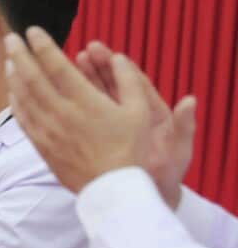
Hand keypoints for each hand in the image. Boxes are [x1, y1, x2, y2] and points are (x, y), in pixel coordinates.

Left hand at [4, 27, 160, 194]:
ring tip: (10, 60)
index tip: (33, 31)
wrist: (112, 187)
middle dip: (19, 55)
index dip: (43, 46)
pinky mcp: (41, 145)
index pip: (57, 66)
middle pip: (32, 78)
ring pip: (23, 97)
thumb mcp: (139, 111)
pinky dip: (15, 101)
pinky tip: (13, 91)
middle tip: (11, 39)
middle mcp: (62, 113)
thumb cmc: (130, 148)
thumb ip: (128, 80)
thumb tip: (118, 57)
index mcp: (86, 101)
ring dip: (14, 76)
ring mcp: (48, 130)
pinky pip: (22, 119)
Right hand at [75, 42, 195, 208]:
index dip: (123, 69)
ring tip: (71, 63)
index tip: (112, 55)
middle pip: (111, 86)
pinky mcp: (93, 135)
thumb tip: (190, 101)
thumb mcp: (178, 149)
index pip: (135, 85)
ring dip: (82, 80)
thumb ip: (183, 125)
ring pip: (93, 97)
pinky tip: (56, 91)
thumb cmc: (165, 172)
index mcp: (150, 113)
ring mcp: (109, 124)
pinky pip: (80, 114)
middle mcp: (129, 115)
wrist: (145, 195)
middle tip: (85, 52)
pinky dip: (70, 101)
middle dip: (98, 68)